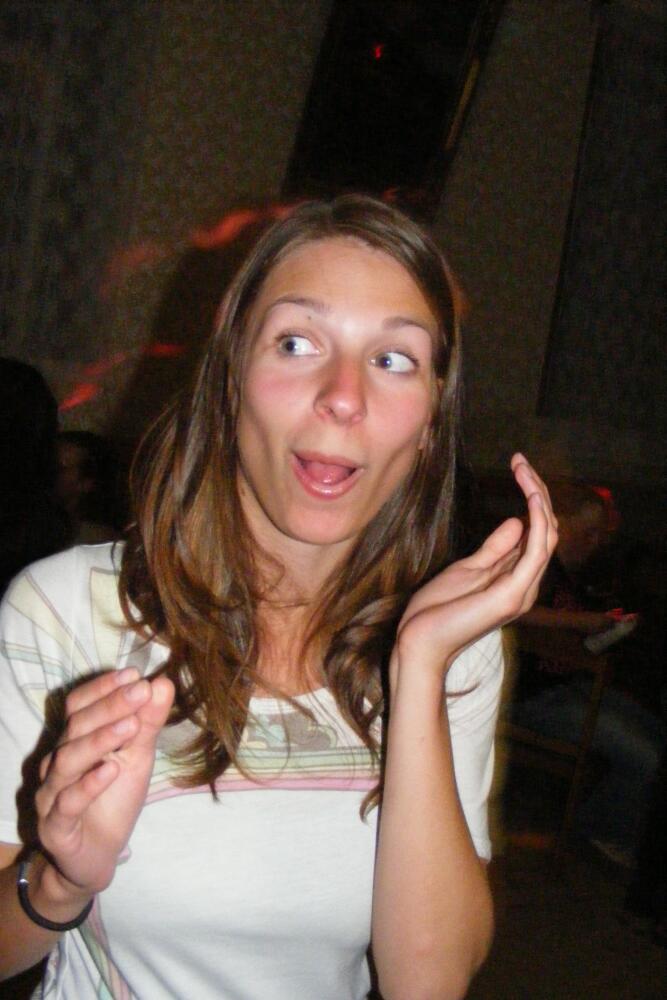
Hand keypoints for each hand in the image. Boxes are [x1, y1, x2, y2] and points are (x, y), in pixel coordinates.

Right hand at [34, 668, 173, 897]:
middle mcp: (57, 762)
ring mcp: (52, 794)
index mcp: (74, 740)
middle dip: (110, 705)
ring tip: (131, 725)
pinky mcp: (55, 828)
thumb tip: (163, 683)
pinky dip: (88, 785)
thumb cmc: (114, 799)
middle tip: (141, 690)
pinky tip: (110, 770)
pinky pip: (67, 803)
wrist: (98, 856)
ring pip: (68, 760)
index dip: (104, 688)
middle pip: (76, 726)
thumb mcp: (137, 757)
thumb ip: (147, 723)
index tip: (136, 674)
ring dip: (100, 739)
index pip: (80, 705)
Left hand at [391, 454, 557, 680]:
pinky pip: (537, 550)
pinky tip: (530, 495)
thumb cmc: (437, 611)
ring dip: (538, 497)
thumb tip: (518, 522)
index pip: (538, 533)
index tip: (518, 467)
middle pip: (547, 530)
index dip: (533, 498)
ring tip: (523, 469)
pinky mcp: (512, 594)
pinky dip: (538, 519)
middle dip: (537, 491)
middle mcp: (527, 586)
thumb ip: (495, 549)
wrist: (420, 643)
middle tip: (521, 461)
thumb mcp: (468, 569)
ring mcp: (523, 591)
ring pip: (546, 535)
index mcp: (517, 580)